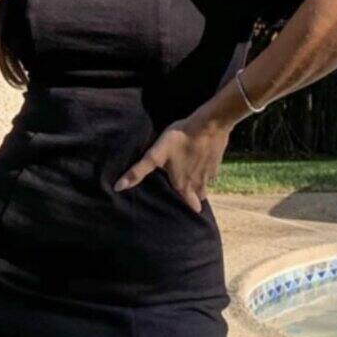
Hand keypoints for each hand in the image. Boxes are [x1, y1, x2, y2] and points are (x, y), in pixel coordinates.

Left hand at [112, 114, 230, 212]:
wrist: (209, 124)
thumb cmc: (180, 139)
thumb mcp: (156, 155)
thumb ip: (139, 171)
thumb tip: (118, 187)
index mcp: (184, 185)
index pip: (188, 205)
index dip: (187, 208)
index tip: (186, 212)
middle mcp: (199, 182)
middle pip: (199, 197)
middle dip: (194, 200)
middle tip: (190, 198)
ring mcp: (210, 172)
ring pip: (206, 185)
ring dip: (201, 185)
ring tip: (194, 181)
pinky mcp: (217, 160)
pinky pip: (212, 171)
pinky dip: (207, 170)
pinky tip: (202, 162)